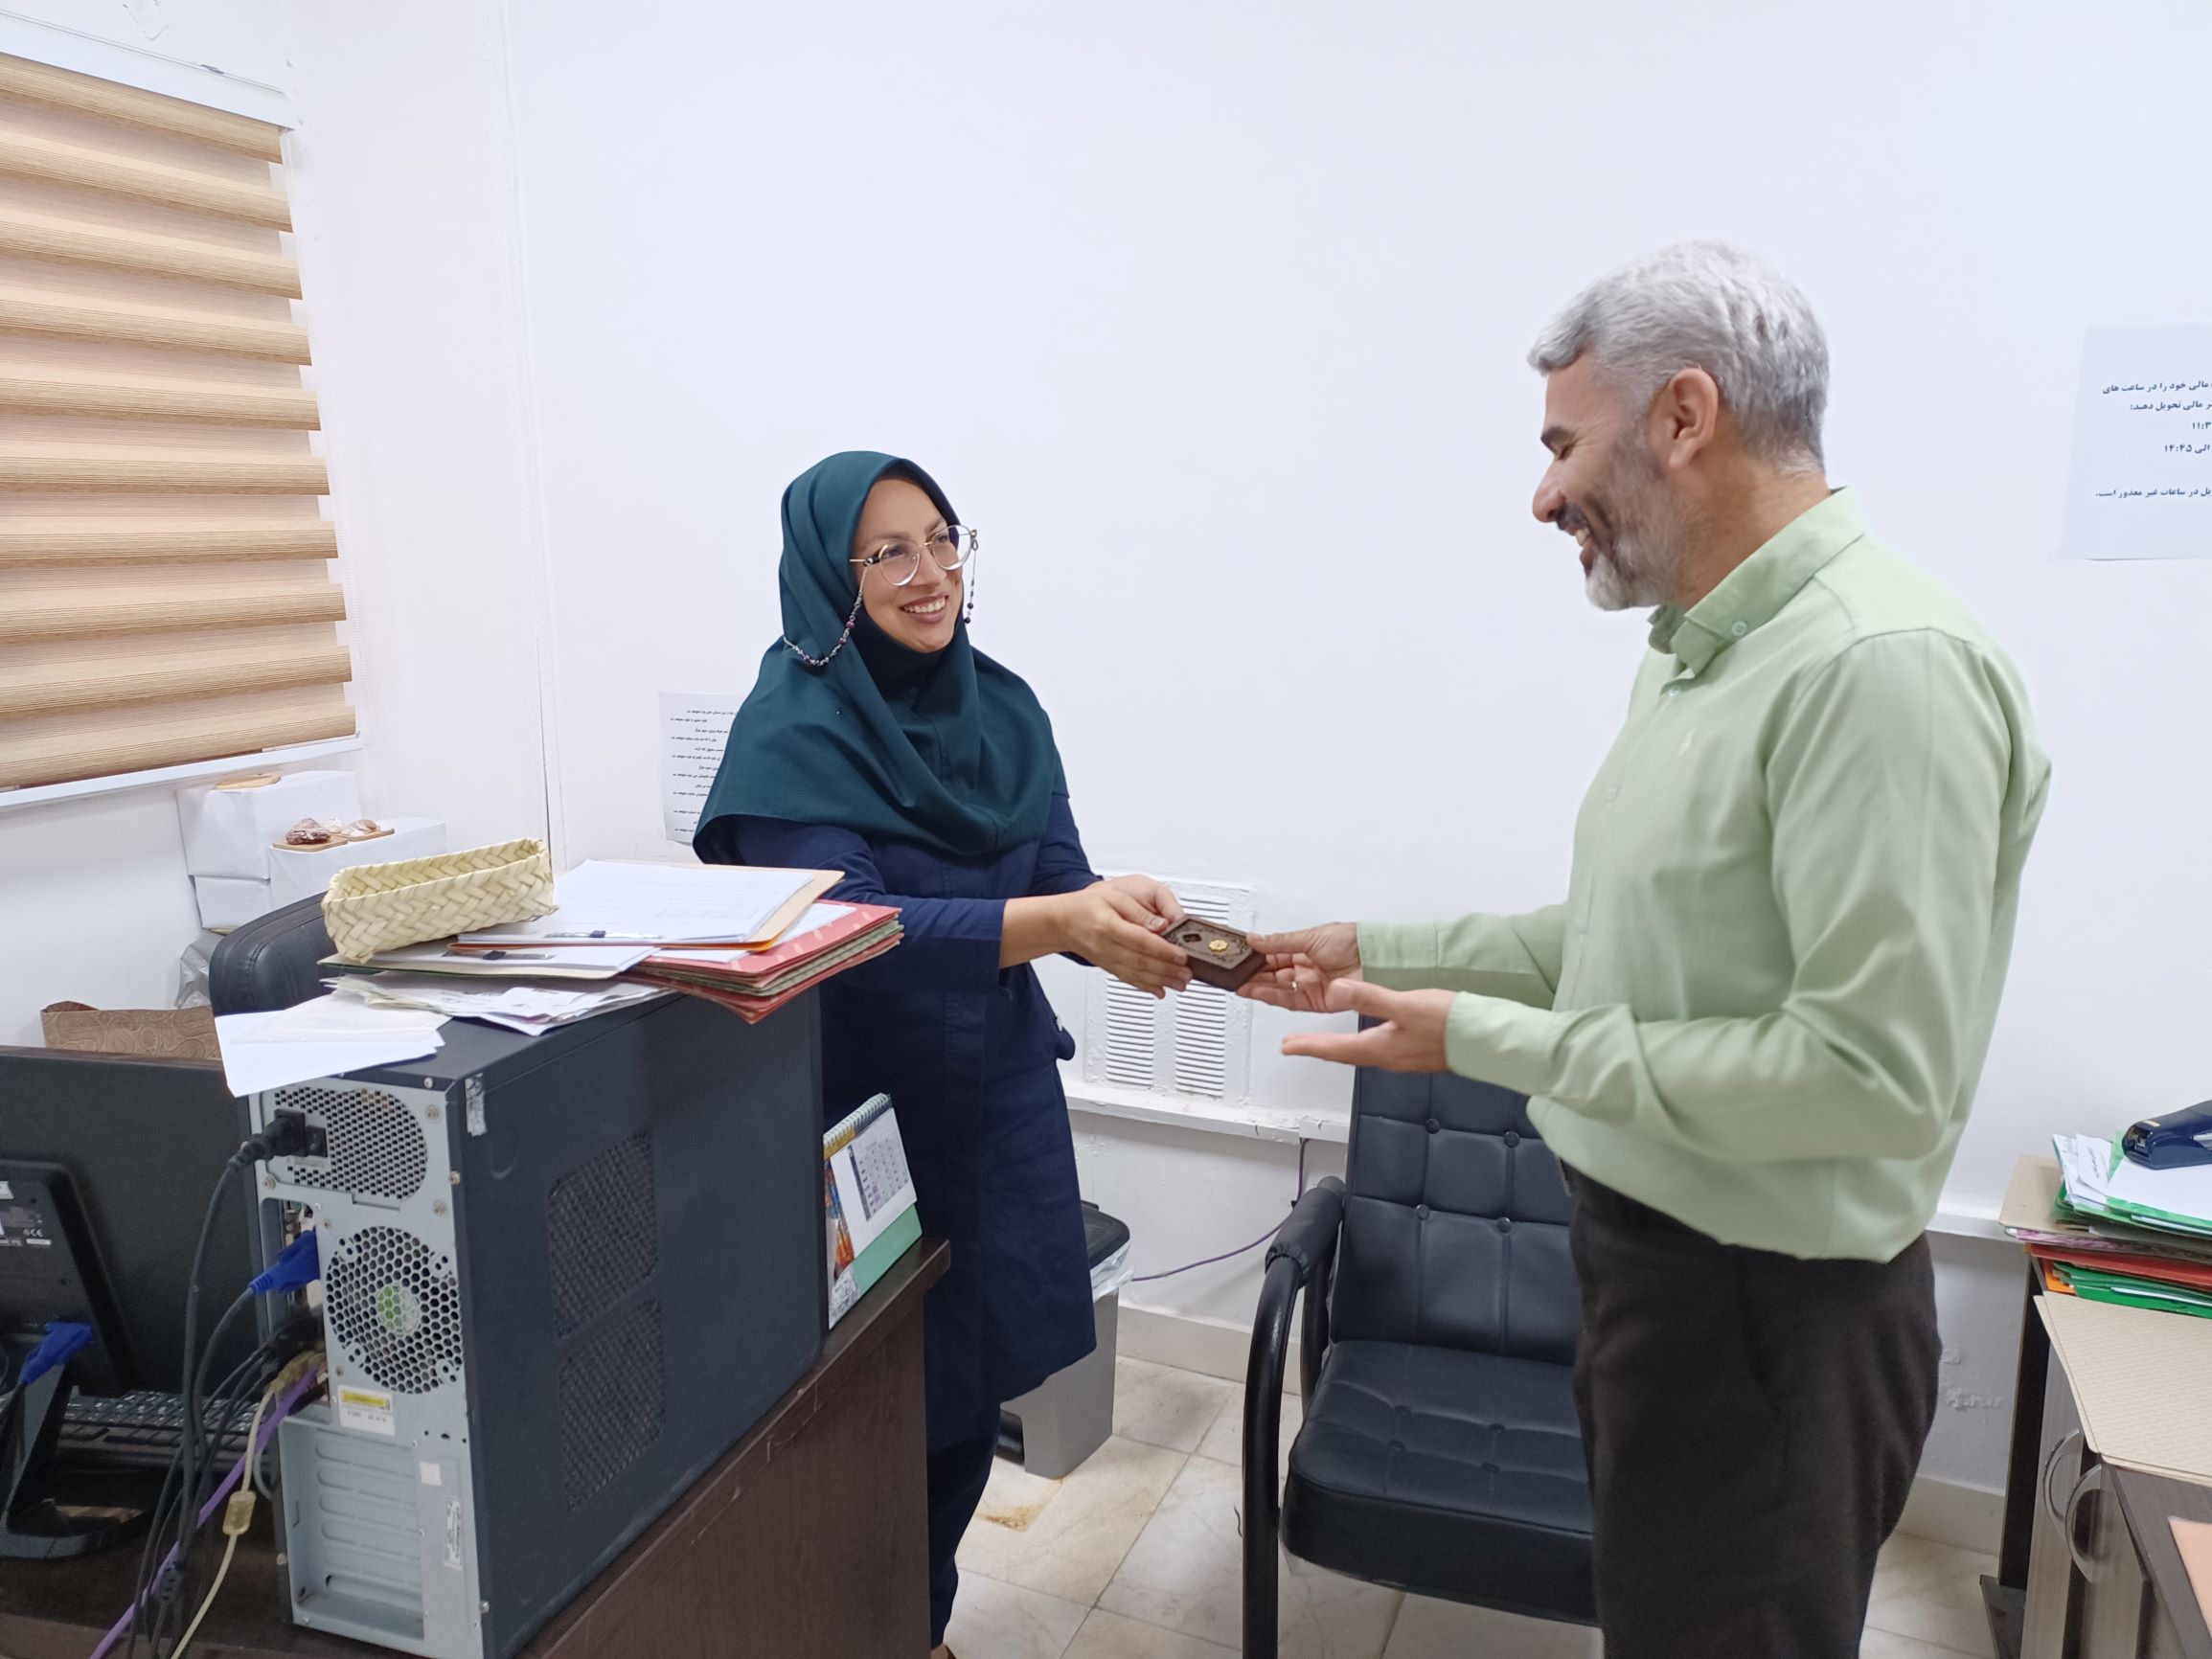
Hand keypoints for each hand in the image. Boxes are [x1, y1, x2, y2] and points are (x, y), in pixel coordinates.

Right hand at [1061, 883, 1192, 997]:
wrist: (1062, 922)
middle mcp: (1106, 946)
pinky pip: (1129, 980)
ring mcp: (1107, 959)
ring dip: (1162, 981)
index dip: (1163, 950)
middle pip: (1141, 961)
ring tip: (1180, 983)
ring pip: (1137, 974)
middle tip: (1187, 972)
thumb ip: (1139, 911)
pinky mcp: (1109, 967)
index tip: (1181, 955)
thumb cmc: (1087, 906)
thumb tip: (1161, 924)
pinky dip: (1146, 987)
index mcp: (1108, 925)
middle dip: (1168, 970)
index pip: (1140, 941)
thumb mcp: (1114, 896)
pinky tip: (1160, 991)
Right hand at [1240, 922, 1362, 1011]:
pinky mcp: (1316, 1001)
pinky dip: (1271, 996)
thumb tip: (1256, 939)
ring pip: (1277, 988)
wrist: (1375, 959)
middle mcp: (1306, 967)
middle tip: (1234, 972)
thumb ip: (1280, 942)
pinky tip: (1257, 992)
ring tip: (1239, 984)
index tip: (1239, 956)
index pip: (1272, 954)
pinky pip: (1289, 1000)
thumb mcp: (1310, 936)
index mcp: (1304, 948)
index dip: (1255, 956)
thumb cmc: (1353, 941)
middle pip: (1272, 973)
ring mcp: (1311, 984)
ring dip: (1257, 986)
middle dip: (1252, 973)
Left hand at [1281, 979, 1453, 1072]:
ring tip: (1323, 1042)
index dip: (1308, 1046)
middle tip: (1296, 1044)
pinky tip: (1368, 1036)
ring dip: (1338, 1046)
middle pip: (1343, 1054)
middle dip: (1318, 1047)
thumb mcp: (1406, 1005)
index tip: (1286, 1046)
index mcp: (1380, 1047)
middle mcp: (1387, 1058)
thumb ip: (1370, 997)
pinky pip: (1378, 1049)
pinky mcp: (1415, 1053)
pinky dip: (1362, 1043)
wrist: (1485, 1041)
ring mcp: (1402, 1058)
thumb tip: (1337, 990)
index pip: (1334, 1048)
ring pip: (1360, 1052)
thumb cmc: (1450, 1024)